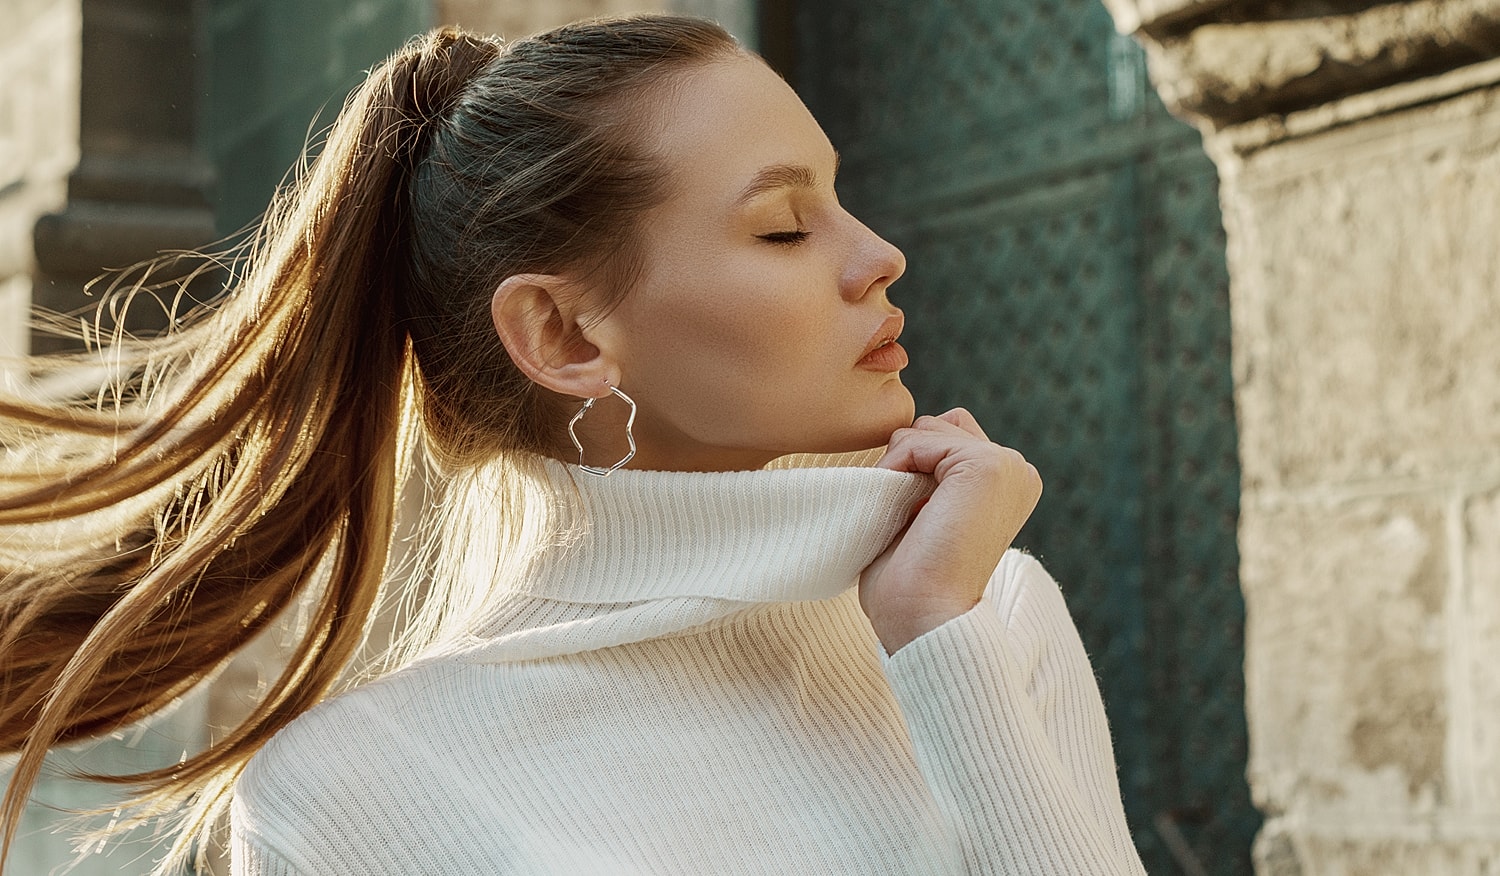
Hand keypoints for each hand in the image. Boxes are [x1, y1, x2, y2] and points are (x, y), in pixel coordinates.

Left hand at [861, 409, 1041, 652]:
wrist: (924, 618)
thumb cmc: (911, 581)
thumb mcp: (925, 512)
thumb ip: (928, 470)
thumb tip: (906, 429)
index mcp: (1008, 485)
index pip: (948, 436)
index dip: (913, 466)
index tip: (910, 518)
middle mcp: (1017, 471)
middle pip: (937, 425)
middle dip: (907, 460)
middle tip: (903, 514)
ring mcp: (1007, 465)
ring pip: (926, 429)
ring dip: (897, 465)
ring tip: (902, 515)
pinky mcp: (986, 465)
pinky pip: (917, 440)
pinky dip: (893, 468)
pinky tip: (900, 510)